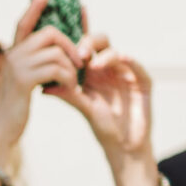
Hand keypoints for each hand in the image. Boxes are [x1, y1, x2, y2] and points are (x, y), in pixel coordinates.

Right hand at [0, 0, 90, 157]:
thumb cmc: (15, 109)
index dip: (35, 6)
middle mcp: (12, 55)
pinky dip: (69, 78)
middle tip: (81, 60)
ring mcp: (16, 66)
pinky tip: (70, 89)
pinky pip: (56, 68)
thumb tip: (58, 53)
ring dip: (72, 67)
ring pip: (56, 52)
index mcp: (12, 53)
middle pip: (49, 33)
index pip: (24, 22)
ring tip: (74, 82)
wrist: (0, 130)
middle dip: (70, 44)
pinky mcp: (22, 80)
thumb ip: (35, 65)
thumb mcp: (23, 82)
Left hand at [50, 38, 155, 179]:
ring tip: (94, 66)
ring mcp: (126, 73)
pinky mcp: (142, 81)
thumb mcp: (85, 109)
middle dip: (89, 43)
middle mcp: (109, 68)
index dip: (77, 41)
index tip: (66, 42)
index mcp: (92, 72)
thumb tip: (43, 89)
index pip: (84, 48)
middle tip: (79, 53)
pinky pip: (136, 66)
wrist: (124, 144)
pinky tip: (122, 58)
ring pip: (116, 53)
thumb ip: (68, 96)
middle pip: (101, 43)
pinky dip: (129, 60)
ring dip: (105, 55)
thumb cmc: (103, 127)